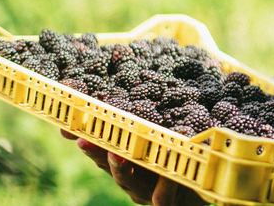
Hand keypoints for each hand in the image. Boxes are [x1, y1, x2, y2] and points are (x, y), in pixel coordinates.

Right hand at [62, 130, 204, 204]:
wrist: (206, 186)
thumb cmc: (180, 155)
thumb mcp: (165, 132)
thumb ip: (150, 117)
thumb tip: (141, 80)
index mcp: (127, 159)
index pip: (99, 145)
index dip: (83, 136)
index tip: (67, 124)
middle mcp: (131, 176)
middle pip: (108, 163)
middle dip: (95, 151)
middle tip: (84, 139)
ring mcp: (146, 193)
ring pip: (129, 183)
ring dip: (121, 169)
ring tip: (117, 155)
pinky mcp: (167, 204)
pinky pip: (162, 197)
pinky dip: (163, 186)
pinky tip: (167, 175)